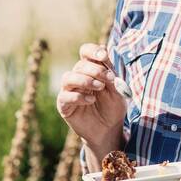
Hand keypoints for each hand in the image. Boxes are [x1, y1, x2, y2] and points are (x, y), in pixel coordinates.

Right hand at [57, 42, 126, 156]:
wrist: (109, 130)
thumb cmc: (113, 108)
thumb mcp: (117, 91)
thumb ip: (110, 75)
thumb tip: (105, 55)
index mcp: (91, 69)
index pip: (86, 52)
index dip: (93, 51)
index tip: (104, 56)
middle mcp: (78, 77)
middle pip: (80, 65)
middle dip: (95, 70)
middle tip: (108, 79)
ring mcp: (69, 90)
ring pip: (68, 77)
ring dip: (85, 80)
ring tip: (99, 87)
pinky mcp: (64, 105)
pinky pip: (65, 96)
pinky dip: (78, 96)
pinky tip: (91, 100)